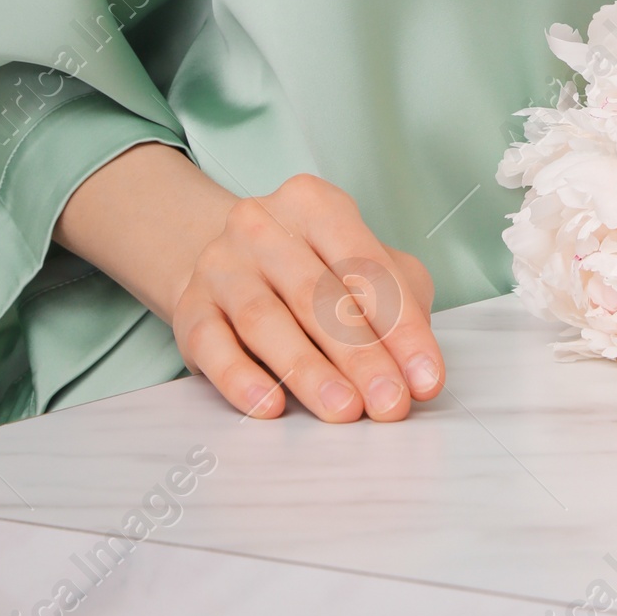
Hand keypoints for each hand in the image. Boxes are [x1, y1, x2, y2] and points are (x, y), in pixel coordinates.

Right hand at [169, 172, 442, 424]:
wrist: (223, 262)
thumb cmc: (310, 267)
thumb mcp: (359, 264)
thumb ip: (398, 299)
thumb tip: (419, 364)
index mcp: (315, 204)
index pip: (366, 264)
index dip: (401, 325)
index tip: (426, 379)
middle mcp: (263, 226)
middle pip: (318, 295)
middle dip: (361, 356)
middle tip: (390, 404)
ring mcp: (221, 265)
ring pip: (266, 320)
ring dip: (308, 371)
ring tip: (344, 411)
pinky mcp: (190, 308)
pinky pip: (213, 346)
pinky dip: (241, 378)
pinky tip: (270, 406)